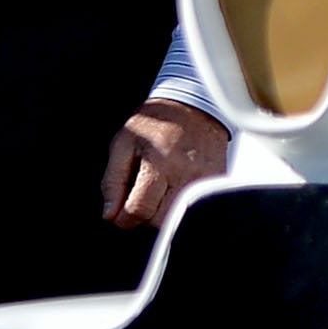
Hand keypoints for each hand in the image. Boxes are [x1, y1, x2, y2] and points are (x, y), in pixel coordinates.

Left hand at [102, 99, 227, 227]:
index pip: (140, 209)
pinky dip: (179, 207)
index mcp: (160, 163)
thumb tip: (111, 215)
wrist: (193, 107)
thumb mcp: (123, 143)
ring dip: (162, 214)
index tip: (120, 213)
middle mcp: (186, 174)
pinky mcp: (216, 185)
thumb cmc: (156, 123)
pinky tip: (174, 188)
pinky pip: (194, 210)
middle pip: (160, 221)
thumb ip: (113, 181)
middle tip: (140, 197)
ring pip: (178, 220)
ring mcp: (205, 182)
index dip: (124, 217)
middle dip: (144, 216)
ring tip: (158, 192)